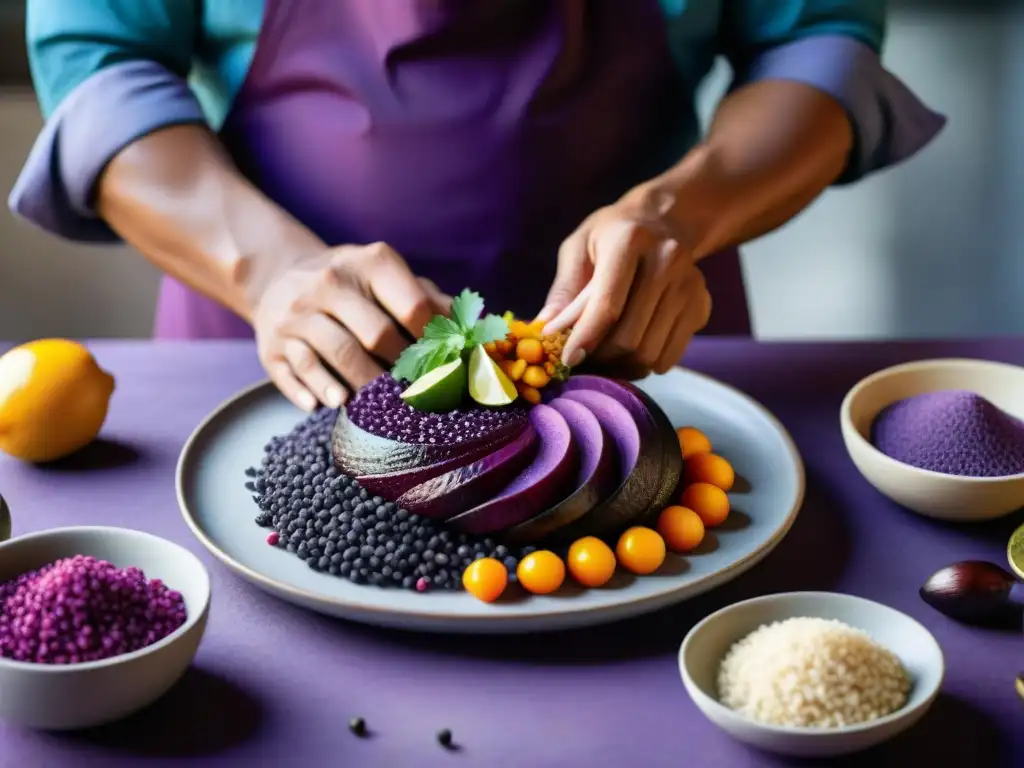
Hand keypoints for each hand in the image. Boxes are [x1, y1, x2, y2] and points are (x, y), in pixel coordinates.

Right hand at [252, 242, 450, 409]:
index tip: (448, 366)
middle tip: (420, 393)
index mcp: (370, 263)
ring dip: (365, 385)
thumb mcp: (388, 279)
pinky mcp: (274, 342)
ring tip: (381, 405)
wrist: (278, 277)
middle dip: (404, 369)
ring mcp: (298, 311)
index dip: (436, 342)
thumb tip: (475, 334)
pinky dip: (318, 391)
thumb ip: (431, 301)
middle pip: (378, 335)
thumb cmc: (353, 287)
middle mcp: (331, 282)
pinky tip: (333, 404)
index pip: (414, 306)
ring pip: (338, 353)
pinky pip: (299, 370)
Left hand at [538, 197, 711, 376]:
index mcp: (630, 241)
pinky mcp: (701, 305)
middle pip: (629, 337)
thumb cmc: (614, 233)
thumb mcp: (580, 246)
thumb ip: (564, 289)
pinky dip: (645, 365)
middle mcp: (666, 261)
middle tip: (583, 359)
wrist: (668, 218)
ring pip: (649, 352)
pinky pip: (669, 357)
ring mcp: (689, 285)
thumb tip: (545, 330)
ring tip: (604, 356)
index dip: (585, 338)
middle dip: (601, 358)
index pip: (608, 304)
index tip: (568, 359)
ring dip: (621, 365)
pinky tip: (631, 349)